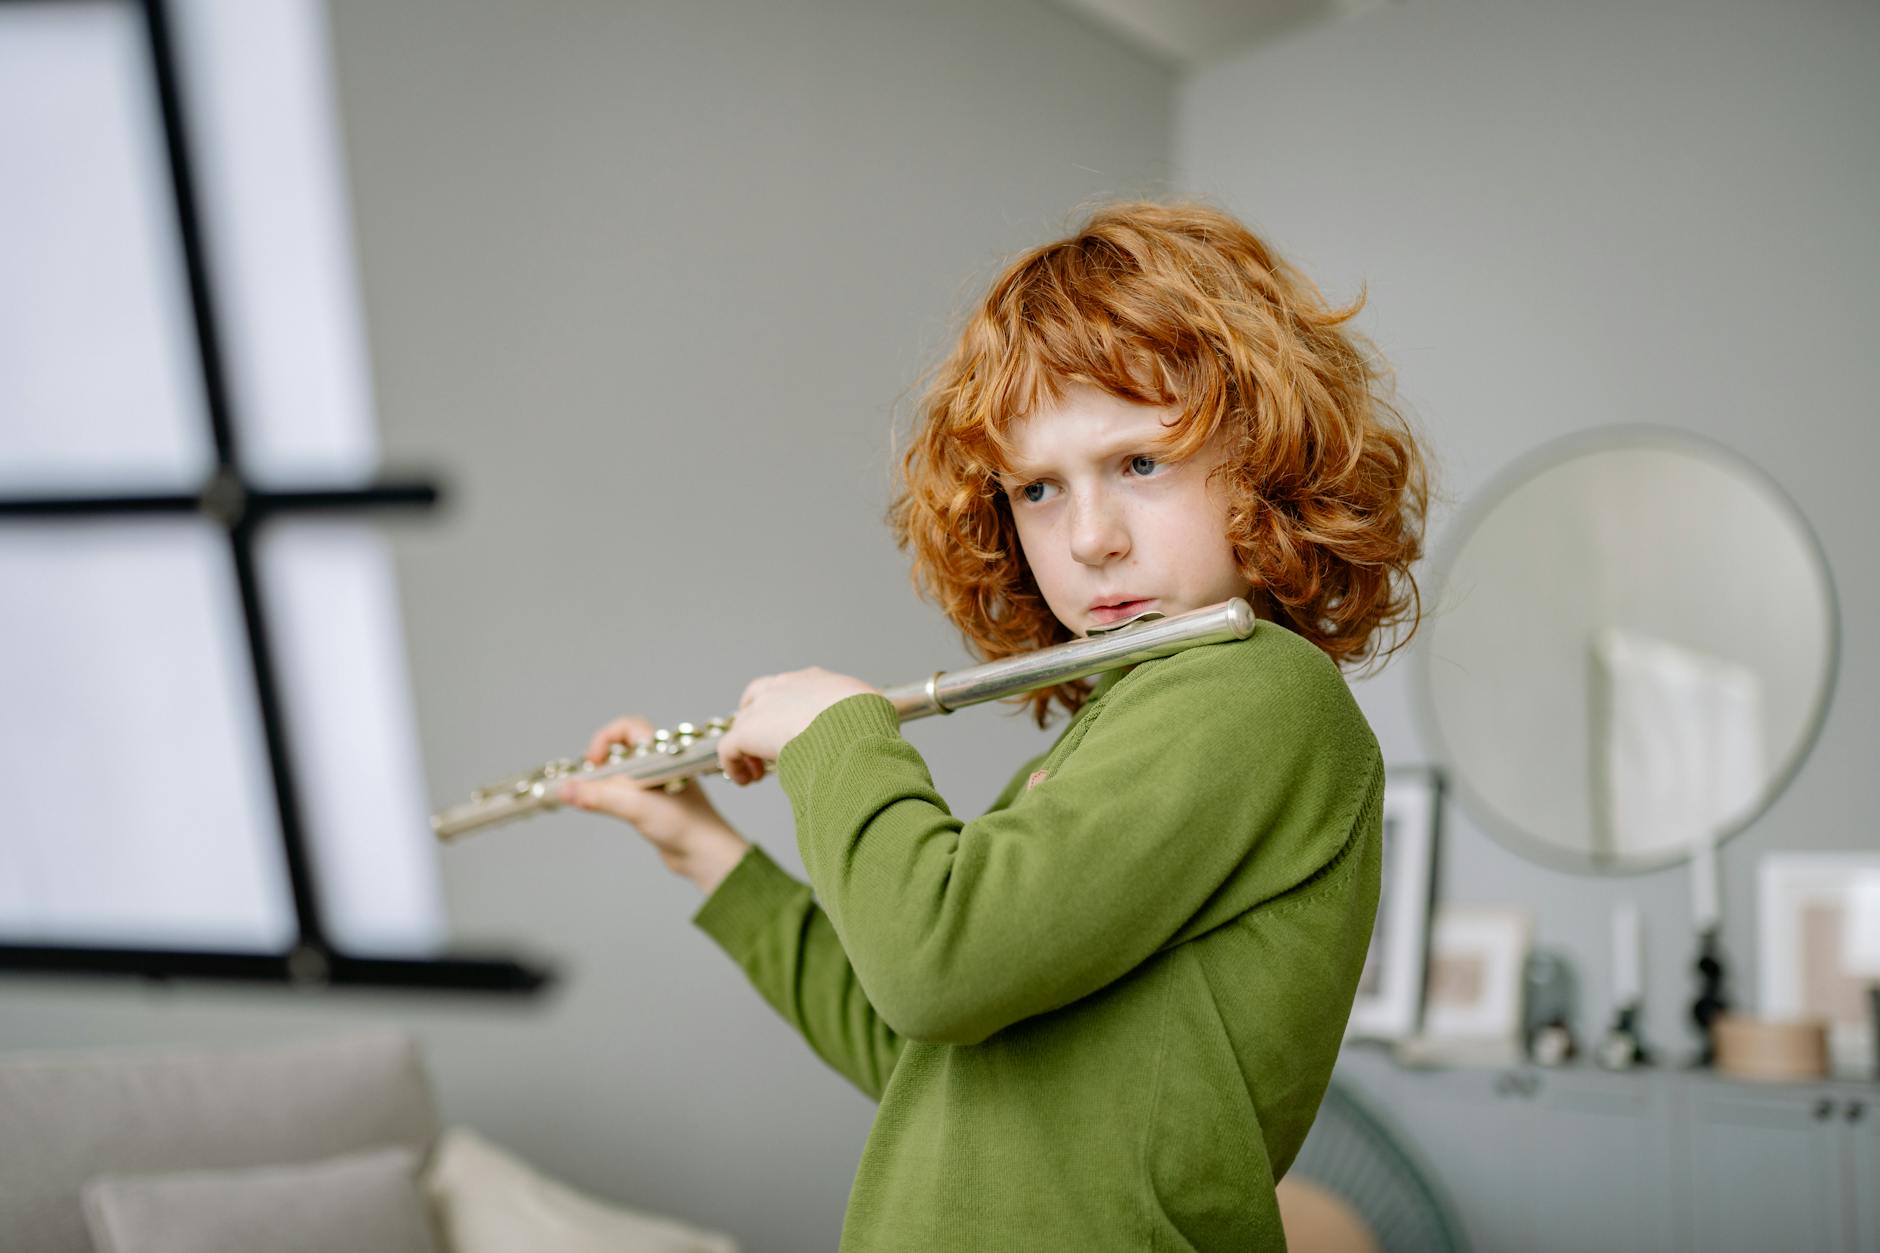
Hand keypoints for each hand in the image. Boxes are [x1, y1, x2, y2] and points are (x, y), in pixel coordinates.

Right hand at [559, 714, 748, 889]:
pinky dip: (610, 795)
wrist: (705, 855)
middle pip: (620, 748)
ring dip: (604, 780)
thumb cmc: (683, 825)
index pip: (627, 727)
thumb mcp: (636, 807)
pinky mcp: (652, 803)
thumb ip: (598, 797)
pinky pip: (625, 790)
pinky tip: (605, 808)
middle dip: (600, 761)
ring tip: (594, 797)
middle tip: (590, 780)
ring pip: (621, 771)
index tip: (593, 763)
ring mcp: (655, 784)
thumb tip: (564, 789)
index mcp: (660, 755)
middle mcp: (658, 765)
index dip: (605, 739)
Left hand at [715, 666, 879, 784]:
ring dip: (747, 748)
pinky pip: (729, 749)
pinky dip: (735, 765)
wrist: (851, 729)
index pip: (791, 689)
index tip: (793, 733)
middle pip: (758, 698)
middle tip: (765, 747)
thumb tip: (874, 737)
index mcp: (816, 681)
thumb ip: (864, 721)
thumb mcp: (873, 713)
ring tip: (756, 771)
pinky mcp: (746, 732)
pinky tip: (746, 780)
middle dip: (758, 721)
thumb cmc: (868, 724)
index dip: (787, 712)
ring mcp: (763, 707)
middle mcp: (785, 686)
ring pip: (742, 725)